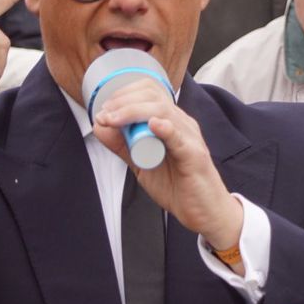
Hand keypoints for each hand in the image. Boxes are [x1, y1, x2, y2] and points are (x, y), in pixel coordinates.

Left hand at [93, 77, 243, 250]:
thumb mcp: (141, 163)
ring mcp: (190, 138)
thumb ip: (122, 145)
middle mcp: (182, 124)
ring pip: (163, 111)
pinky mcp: (194, 156)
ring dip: (133, 112)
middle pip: (154, 96)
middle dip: (123, 101)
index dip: (124, 94)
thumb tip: (100, 125)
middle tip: (105, 116)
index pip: (150, 91)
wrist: (204, 212)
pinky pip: (180, 137)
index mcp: (171, 122)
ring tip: (114, 120)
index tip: (105, 110)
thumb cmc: (178, 187)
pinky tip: (153, 125)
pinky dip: (165, 129)